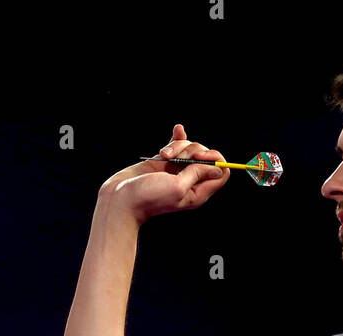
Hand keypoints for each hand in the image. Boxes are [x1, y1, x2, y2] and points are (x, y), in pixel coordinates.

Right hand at [97, 124, 230, 223]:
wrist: (122, 198)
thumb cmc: (148, 197)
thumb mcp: (177, 187)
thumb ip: (197, 175)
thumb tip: (218, 168)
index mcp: (198, 192)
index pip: (221, 173)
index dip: (214, 160)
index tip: (199, 157)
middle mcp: (190, 181)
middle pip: (205, 157)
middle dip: (192, 151)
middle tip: (175, 159)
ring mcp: (177, 171)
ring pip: (189, 149)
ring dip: (176, 147)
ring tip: (162, 156)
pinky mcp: (164, 162)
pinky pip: (177, 146)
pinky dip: (177, 137)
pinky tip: (178, 129)